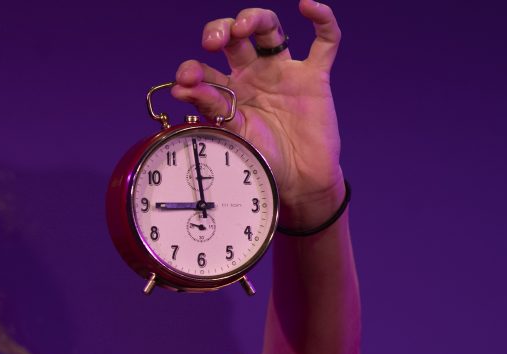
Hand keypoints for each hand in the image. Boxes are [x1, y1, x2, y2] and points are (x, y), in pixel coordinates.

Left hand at [172, 1, 343, 210]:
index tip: (185, 78)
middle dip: (221, 31)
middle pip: (236, 37)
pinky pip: (326, 41)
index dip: (193, 68)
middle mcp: (254, 75)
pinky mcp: (314, 77)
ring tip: (242, 27)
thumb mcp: (232, 134)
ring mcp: (284, 73)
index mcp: (228, 90)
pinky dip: (322, 20)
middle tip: (213, 42)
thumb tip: (181, 86)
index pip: (206, 68)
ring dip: (255, 19)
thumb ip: (211, 108)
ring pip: (270, 30)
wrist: (297, 182)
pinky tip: (308, 5)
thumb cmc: (262, 160)